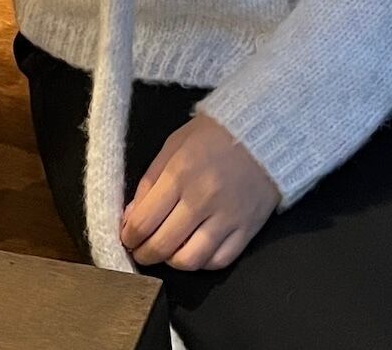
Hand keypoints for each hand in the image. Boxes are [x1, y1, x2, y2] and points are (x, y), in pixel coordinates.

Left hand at [120, 114, 280, 270]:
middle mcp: (202, 198)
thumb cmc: (213, 134)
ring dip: (171, 262)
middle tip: (141, 251)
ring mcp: (227, 217)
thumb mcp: (173, 145)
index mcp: (180, 173)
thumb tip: (130, 218)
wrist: (264, 130)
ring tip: (167, 252)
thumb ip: (149, 181)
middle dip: (144, 254)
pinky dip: (202, 262)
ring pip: (190, 260)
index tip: (127, 237)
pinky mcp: (247, 229)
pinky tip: (195, 250)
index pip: (144, 221)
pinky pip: (219, 261)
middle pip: (163, 245)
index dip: (129, 236)